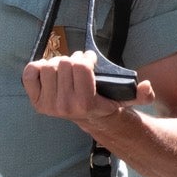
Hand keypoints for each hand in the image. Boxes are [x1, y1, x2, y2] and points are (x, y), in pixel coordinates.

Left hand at [24, 49, 154, 124]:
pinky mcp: (36, 101)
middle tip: (80, 64)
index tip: (91, 61)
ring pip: (47, 66)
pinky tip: (49, 70)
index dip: (87, 58)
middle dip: (74, 59)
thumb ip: (142, 94)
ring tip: (67, 68)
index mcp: (85, 103)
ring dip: (58, 62)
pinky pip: (30, 74)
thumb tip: (147, 86)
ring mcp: (48, 105)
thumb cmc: (106, 102)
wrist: (90, 118)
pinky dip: (37, 67)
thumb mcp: (128, 99)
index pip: (81, 66)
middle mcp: (64, 106)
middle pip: (64, 63)